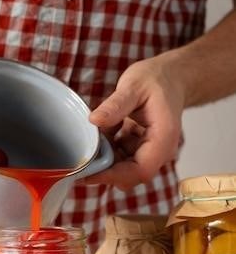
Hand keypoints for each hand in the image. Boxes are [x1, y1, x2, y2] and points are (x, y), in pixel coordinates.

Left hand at [87, 55, 184, 190]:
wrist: (170, 78)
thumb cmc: (157, 80)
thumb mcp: (133, 86)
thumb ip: (115, 105)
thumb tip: (94, 120)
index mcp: (163, 138)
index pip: (140, 170)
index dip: (113, 176)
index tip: (87, 174)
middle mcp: (160, 150)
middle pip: (130, 174)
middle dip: (104, 168)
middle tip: (82, 154)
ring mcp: (150, 152)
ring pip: (123, 167)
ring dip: (105, 155)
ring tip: (98, 132)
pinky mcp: (140, 149)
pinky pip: (121, 157)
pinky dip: (108, 147)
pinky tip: (107, 128)